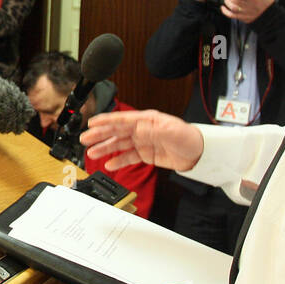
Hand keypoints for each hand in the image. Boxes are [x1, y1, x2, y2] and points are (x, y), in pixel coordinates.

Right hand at [80, 109, 202, 172]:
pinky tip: (109, 164)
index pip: (122, 119)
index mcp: (147, 120)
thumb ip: (153, 131)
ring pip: (119, 144)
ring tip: (91, 153)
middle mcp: (143, 129)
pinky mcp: (146, 154)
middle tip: (85, 139)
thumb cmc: (189, 138)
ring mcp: (143, 142)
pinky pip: (128, 157)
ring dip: (105, 148)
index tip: (92, 123)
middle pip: (117, 132)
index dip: (106, 121)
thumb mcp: (172, 132)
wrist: (199, 154)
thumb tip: (136, 129)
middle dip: (100, 135)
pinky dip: (118, 160)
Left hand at [221, 0, 274, 23]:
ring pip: (232, 8)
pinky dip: (225, 12)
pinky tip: (223, 7)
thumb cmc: (268, 5)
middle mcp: (249, 8)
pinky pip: (231, 16)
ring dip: (227, 2)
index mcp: (254, 0)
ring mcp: (245, 14)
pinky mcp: (242, 18)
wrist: (269, 17)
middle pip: (235, 1)